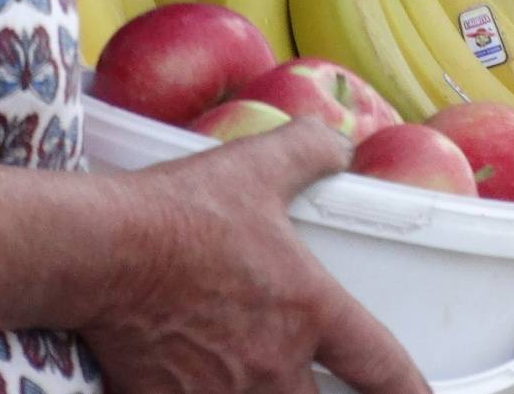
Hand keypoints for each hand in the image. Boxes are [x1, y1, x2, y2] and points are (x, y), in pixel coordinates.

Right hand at [84, 119, 429, 393]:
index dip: (409, 390)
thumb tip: (341, 144)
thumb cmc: (183, 210)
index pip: (380, 365)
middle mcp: (273, 365)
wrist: (104, 252)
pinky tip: (195, 379)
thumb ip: (309, 151)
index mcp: (307, 309)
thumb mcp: (257, 165)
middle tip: (319, 382)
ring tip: (249, 374)